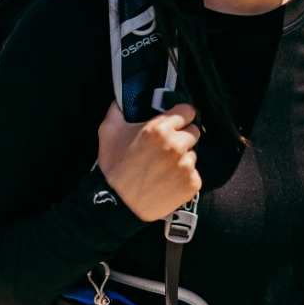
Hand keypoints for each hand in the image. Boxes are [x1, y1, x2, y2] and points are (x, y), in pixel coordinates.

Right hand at [96, 99, 201, 222]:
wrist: (117, 205)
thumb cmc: (113, 169)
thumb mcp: (108, 133)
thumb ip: (117, 110)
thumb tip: (121, 99)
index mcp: (159, 128)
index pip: (188, 111)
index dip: (181, 116)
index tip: (176, 122)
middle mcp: (176, 145)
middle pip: (194, 131)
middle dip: (183, 136)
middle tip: (168, 147)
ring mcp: (186, 165)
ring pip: (193, 154)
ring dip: (183, 158)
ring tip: (164, 168)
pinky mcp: (191, 184)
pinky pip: (194, 174)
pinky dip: (184, 178)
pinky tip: (168, 181)